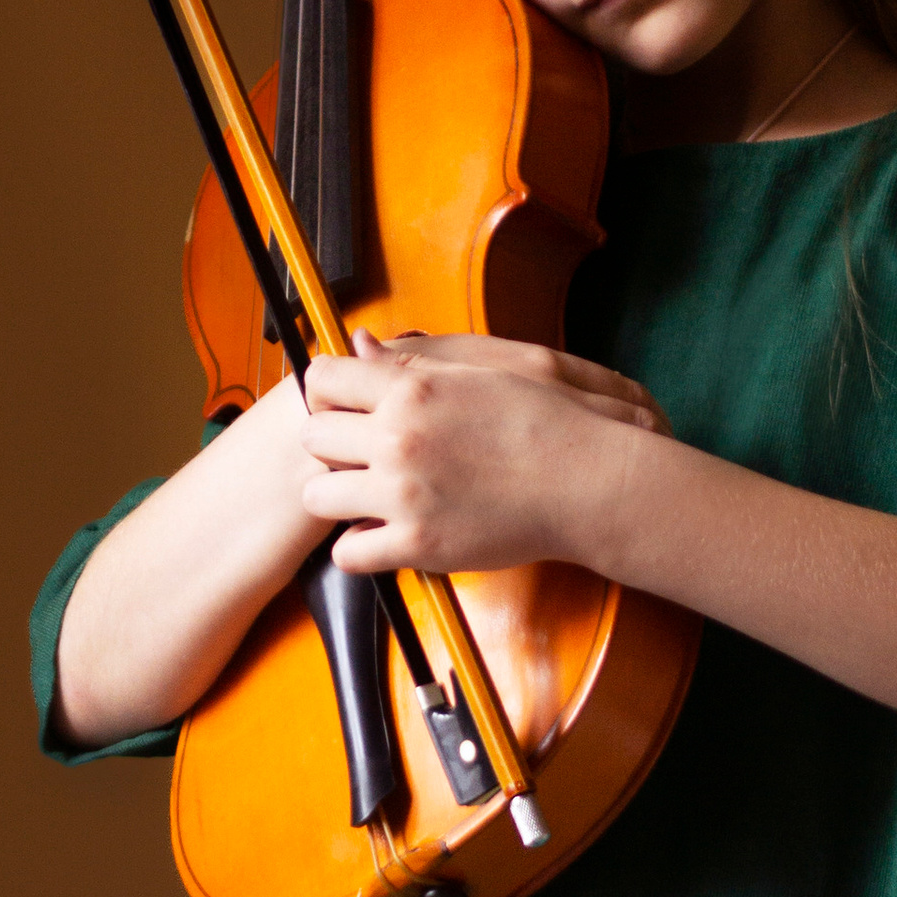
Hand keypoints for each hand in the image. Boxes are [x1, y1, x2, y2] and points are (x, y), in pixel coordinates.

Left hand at [298, 332, 666, 575]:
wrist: (584, 482)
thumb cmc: (542, 424)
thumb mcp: (478, 372)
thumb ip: (409, 362)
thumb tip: (356, 344)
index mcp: (412, 388)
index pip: (323, 378)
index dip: (328, 394)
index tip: (343, 408)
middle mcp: (399, 438)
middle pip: (312, 436)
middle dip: (331, 445)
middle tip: (359, 456)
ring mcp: (404, 494)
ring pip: (317, 495)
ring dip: (337, 496)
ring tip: (367, 497)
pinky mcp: (416, 545)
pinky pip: (347, 553)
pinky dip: (358, 547)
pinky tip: (381, 534)